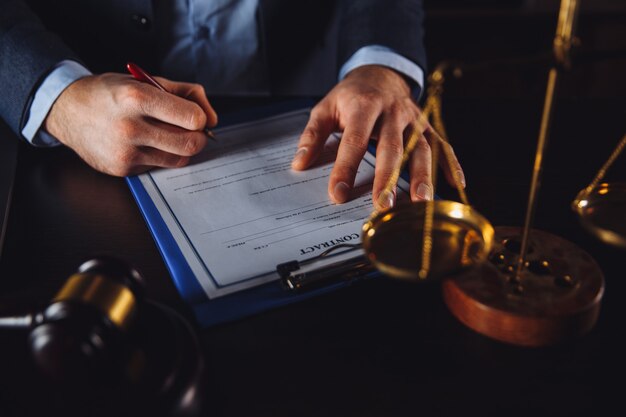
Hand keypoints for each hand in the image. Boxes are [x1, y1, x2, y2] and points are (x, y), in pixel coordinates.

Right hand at [44, 73, 217, 175]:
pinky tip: (145, 143)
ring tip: (169, 135)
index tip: (196, 116)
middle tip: (192, 131)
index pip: (192, 118)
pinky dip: (160, 156)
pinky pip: (159, 166)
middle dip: (199, 137)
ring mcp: (125, 152)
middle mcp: (130, 127)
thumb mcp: (146, 80)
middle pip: (190, 144)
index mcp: (137, 98)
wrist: (68, 110)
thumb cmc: (112, 93)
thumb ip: (185, 93)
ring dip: (182, 148)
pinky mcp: (122, 169)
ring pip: (178, 159)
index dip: (201, 118)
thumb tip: (211, 118)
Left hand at [291, 65, 463, 208]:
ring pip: (422, 148)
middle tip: (382, 205)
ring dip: (423, 176)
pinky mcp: (427, 126)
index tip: (337, 194)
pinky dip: (452, 164)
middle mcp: (393, 112)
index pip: (354, 141)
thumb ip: (313, 135)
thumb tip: (299, 164)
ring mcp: (414, 119)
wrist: (380, 72)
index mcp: (364, 105)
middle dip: (388, 178)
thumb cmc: (351, 96)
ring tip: (420, 202)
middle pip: (392, 147)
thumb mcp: (326, 108)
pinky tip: (458, 185)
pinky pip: (443, 145)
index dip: (345, 168)